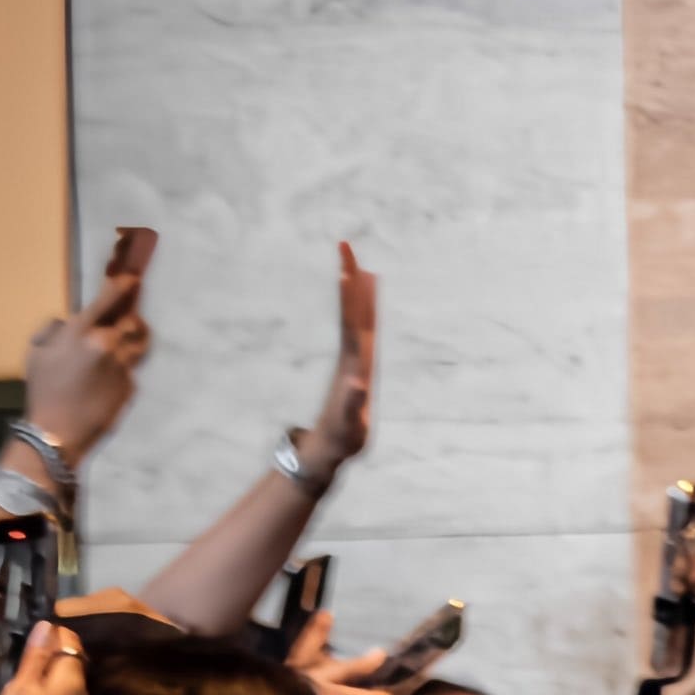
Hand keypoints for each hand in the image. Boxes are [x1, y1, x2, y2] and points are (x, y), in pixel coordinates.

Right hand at [18, 258, 151, 467]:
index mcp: (81, 332)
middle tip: (129, 321)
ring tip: (125, 345)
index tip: (133, 280)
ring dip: (134, 342)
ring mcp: (122, 367)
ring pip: (138, 346)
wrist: (57, 432)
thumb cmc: (43, 390)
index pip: (108, 300)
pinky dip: (124, 371)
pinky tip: (109, 381)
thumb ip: (54, 329)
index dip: (123, 287)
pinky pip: (131, 371)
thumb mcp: (37, 352)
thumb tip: (69, 321)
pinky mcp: (130, 387)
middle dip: (132, 320)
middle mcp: (106, 344)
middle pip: (132, 323)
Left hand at [290, 240, 375, 488]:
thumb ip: (353, 402)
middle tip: (344, 245)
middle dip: (349, 277)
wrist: (329, 449)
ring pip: (357, 319)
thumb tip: (357, 382)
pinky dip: (366, 314)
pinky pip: (363, 333)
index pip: (350, 322)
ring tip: (361, 265)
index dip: (349, 296)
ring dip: (358, 291)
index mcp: (352, 363)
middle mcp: (351, 356)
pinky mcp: (357, 368)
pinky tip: (366, 305)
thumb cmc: (341, 438)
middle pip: (351, 309)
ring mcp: (354, 361)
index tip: (345, 269)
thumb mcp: (348, 423)